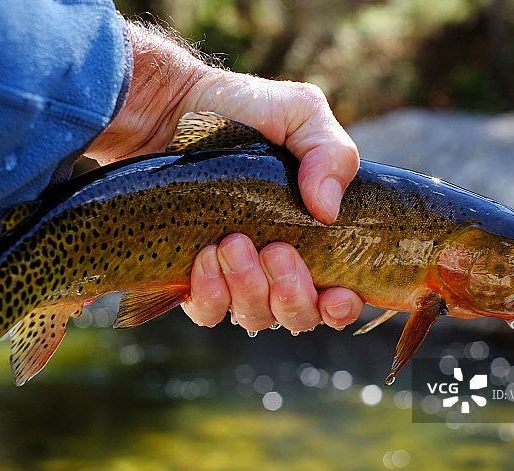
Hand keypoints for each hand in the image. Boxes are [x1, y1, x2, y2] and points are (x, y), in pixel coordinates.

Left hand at [86, 22, 363, 332]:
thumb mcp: (300, 113)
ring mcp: (234, 276)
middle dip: (292, 294)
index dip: (342, 308)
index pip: (338, 296)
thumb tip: (327, 211)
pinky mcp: (192, 278)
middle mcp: (276, 267)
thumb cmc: (242, 111)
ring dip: (250, 288)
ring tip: (233, 242)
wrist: (171, 110)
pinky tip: (206, 256)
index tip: (337, 295)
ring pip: (254, 316)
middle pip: (297, 316)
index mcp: (313, 237)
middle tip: (276, 250)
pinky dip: (211, 292)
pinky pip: (207, 311)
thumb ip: (332, 153)